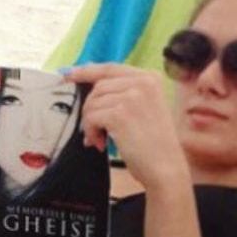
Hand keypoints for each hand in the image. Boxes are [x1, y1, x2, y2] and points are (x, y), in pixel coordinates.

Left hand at [66, 64, 189, 193]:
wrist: (166, 168)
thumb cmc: (154, 146)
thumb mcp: (145, 110)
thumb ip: (124, 95)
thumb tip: (92, 88)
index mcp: (150, 78)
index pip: (111, 69)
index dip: (87, 71)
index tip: (70, 74)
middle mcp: (142, 83)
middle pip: (98, 87)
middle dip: (91, 110)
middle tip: (95, 131)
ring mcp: (131, 97)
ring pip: (92, 103)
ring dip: (90, 124)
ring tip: (100, 140)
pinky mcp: (120, 114)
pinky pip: (91, 117)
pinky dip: (90, 132)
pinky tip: (100, 144)